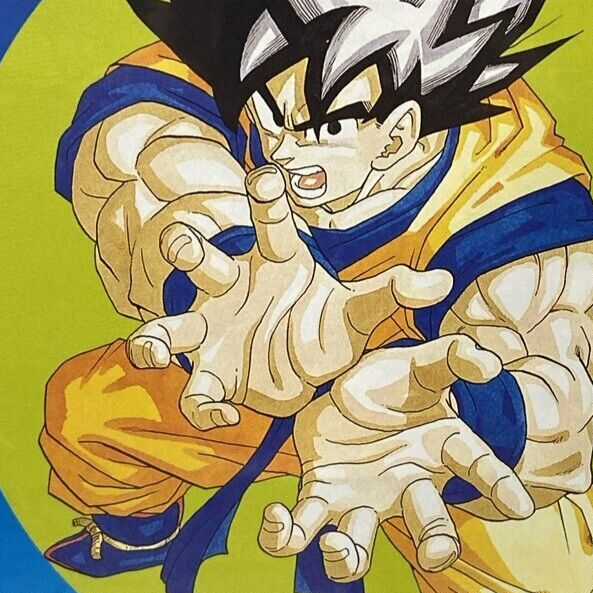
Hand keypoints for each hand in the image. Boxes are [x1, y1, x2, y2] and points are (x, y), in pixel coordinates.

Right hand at [127, 163, 451, 426]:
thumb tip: (441, 282)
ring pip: (171, 331)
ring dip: (154, 339)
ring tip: (151, 351)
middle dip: (187, 251)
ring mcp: (215, 334)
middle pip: (201, 263)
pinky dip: (204, 407)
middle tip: (184, 243)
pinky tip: (226, 416)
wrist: (304, 371)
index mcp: (275, 260)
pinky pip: (197, 395)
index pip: (269, 223)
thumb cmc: (325, 322)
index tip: (265, 176)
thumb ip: (392, 293)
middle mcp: (233, 289)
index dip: (265, 198)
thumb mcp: (362, 309)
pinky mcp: (214, 378)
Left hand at [258, 335, 535, 580]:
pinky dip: (282, 536)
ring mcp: (363, 498)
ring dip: (347, 559)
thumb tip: (490, 363)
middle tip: (437, 554)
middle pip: (427, 522)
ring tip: (334, 544)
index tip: (523, 506)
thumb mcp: (421, 362)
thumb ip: (454, 357)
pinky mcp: (321, 497)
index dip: (499, 484)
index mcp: (439, 448)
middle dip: (436, 542)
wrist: (345, 389)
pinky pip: (300, 530)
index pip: (476, 466)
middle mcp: (405, 485)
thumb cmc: (394, 382)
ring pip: (358, 548)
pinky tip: (273, 518)